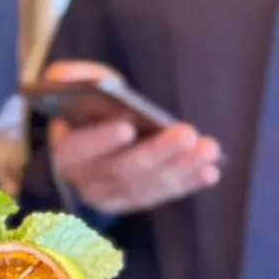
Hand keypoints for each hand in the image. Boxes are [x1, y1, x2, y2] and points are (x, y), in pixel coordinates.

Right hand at [43, 61, 221, 215]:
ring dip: (180, 169)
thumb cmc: (86, 107)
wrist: (90, 139)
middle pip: (119, 171)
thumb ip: (69, 79)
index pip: (78, 149)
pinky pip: (161, 195)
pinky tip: (211, 172)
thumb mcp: (71, 86)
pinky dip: (187, 184)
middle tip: (186, 134)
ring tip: (209, 150)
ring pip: (144, 187)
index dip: (100, 140)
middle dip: (155, 153)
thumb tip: (73, 80)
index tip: (126, 127)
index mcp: (67, 152)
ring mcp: (111, 196)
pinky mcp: (135, 200)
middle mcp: (86, 181)